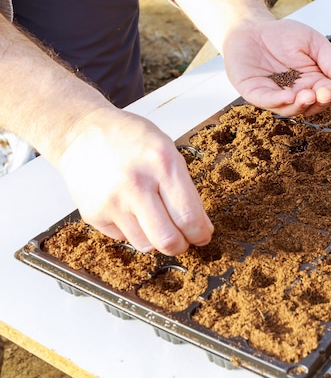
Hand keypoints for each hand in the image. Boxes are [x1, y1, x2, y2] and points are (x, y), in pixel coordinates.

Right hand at [56, 107, 213, 255]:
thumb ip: (185, 188)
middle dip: (182, 245)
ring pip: (146, 245)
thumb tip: (201, 225)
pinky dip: (133, 230)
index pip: (188, 216)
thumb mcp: (167, 150)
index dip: (200, 233)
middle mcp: (136, 184)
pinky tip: (129, 209)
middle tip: (184, 239)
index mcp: (162, 164)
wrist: (81, 132)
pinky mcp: (93, 214)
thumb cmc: (128, 138)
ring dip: (156, 240)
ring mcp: (112, 201)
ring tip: (156, 221)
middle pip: (168, 240)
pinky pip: (123, 238)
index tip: (202, 236)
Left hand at [222, 18, 330, 116]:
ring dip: (301, 104)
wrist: (252, 26)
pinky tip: (289, 96)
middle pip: (312, 105)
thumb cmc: (283, 35)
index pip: (329, 93)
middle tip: (325, 93)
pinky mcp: (256, 93)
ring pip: (292, 108)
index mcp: (313, 82)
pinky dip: (279, 101)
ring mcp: (276, 96)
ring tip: (309, 95)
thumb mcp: (314, 43)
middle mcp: (297, 93)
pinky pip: (268, 102)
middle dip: (320, 101)